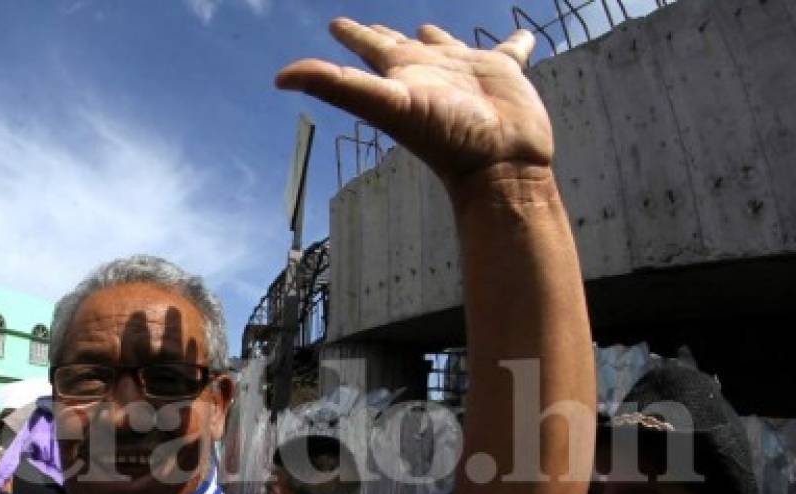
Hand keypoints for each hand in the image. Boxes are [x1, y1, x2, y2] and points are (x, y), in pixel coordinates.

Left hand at [276, 19, 548, 189]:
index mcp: (402, 75)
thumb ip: (335, 85)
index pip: (370, 48)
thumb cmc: (446, 137)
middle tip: (375, 26)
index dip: (353, 34)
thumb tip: (280, 77)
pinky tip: (520, 39)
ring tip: (427, 28)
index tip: (336, 24)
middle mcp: (431, 72)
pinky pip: (510, 50)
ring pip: (448, 47)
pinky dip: (514, 43)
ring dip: (437, 37)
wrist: (499, 162)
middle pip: (402, 48)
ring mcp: (467, 72)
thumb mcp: (385, 105)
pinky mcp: (504, 74)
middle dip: (387, 35)